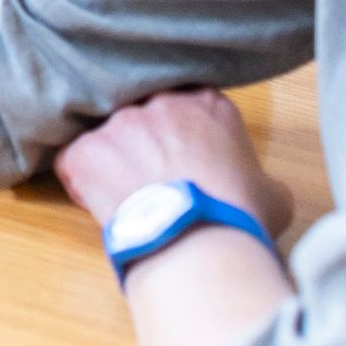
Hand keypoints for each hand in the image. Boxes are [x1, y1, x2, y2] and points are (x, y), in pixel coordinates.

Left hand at [54, 91, 291, 241]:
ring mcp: (118, 124)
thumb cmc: (238, 218)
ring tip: (124, 193)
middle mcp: (159, 103)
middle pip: (141, 113)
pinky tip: (99, 202)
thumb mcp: (272, 194)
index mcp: (207, 103)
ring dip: (111, 160)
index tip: (177, 154)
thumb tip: (259, 190)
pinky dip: (80, 179)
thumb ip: (259, 177)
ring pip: (104, 134)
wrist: (198, 242)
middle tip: (150, 176)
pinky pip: (72, 160)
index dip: (177, 131)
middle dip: (142, 141)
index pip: (183, 103)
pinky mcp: (85, 151)